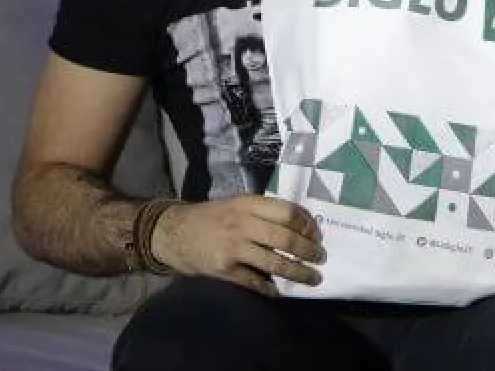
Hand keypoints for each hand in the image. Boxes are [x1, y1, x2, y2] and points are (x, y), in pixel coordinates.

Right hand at [149, 195, 325, 295]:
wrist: (173, 232)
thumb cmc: (210, 217)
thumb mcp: (236, 203)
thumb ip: (262, 211)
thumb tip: (300, 224)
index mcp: (247, 204)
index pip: (287, 212)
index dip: (307, 225)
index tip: (318, 235)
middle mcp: (242, 224)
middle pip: (285, 239)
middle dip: (309, 252)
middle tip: (321, 259)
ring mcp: (233, 248)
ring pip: (275, 263)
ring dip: (299, 273)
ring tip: (313, 279)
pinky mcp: (225, 269)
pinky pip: (255, 282)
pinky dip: (271, 289)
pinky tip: (280, 291)